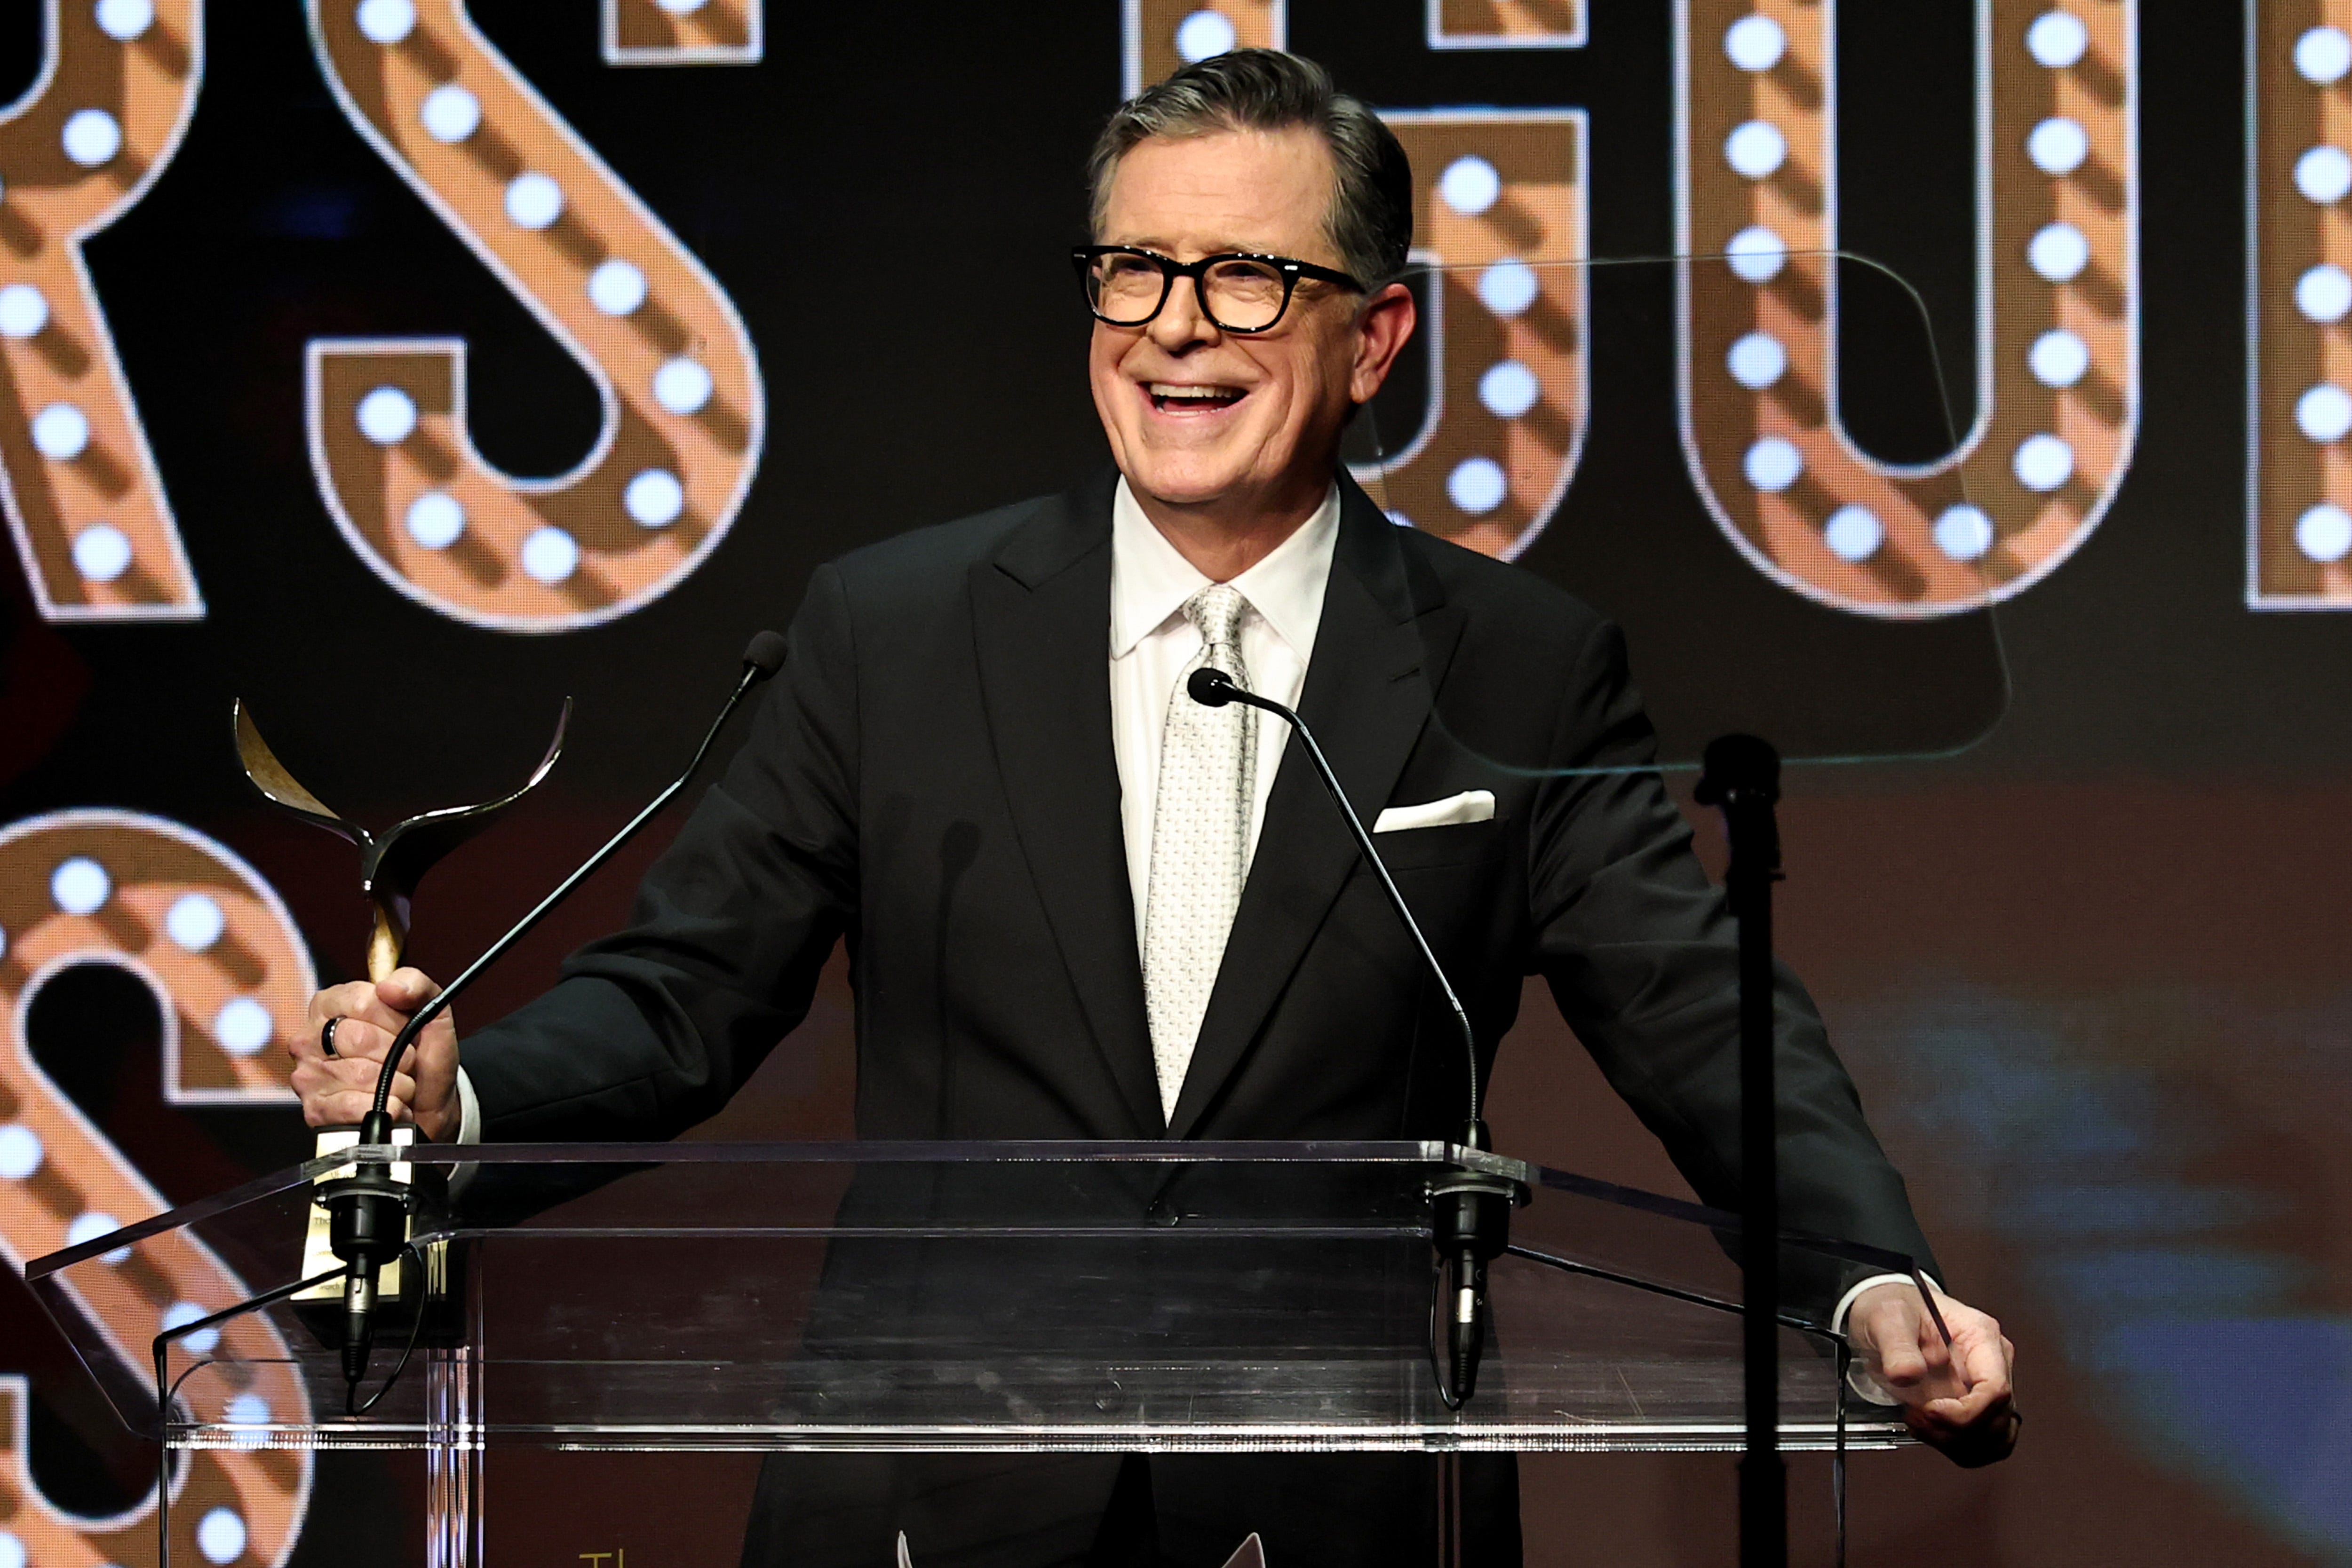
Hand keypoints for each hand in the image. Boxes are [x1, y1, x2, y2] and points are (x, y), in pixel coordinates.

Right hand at [290, 969, 460, 1141]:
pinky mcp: (316, 1111)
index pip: (362, 1002)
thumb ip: (415, 984)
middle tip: (407, 1060)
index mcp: (331, 1004)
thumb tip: (391, 987)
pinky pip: (354, 1106)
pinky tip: (391, 1104)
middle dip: (398, 1053)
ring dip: (397, 1083)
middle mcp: (311, 1038)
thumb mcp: (430, 1009)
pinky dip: (386, 1108)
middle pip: (358, 1038)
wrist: (429, 1104)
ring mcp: (309, 1076)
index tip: (406, 1028)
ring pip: (362, 1075)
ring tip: (400, 1083)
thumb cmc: (421, 1054)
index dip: (395, 1019)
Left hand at [1845, 1281, 2018, 1466]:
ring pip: (1996, 1437)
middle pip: (1998, 1418)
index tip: (1929, 1411)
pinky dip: (1957, 1447)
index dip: (1966, 1413)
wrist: (1888, 1315)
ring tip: (1918, 1422)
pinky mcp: (1977, 1405)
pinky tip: (1928, 1431)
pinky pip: (1983, 1442)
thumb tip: (1907, 1374)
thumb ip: (1897, 1346)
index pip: (1997, 1389)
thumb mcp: (1887, 1318)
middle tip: (1914, 1416)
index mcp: (1981, 1337)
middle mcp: (1994, 1363)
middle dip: (1955, 1430)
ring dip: (1956, 1443)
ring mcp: (1988, 1386)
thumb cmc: (1894, 1310)